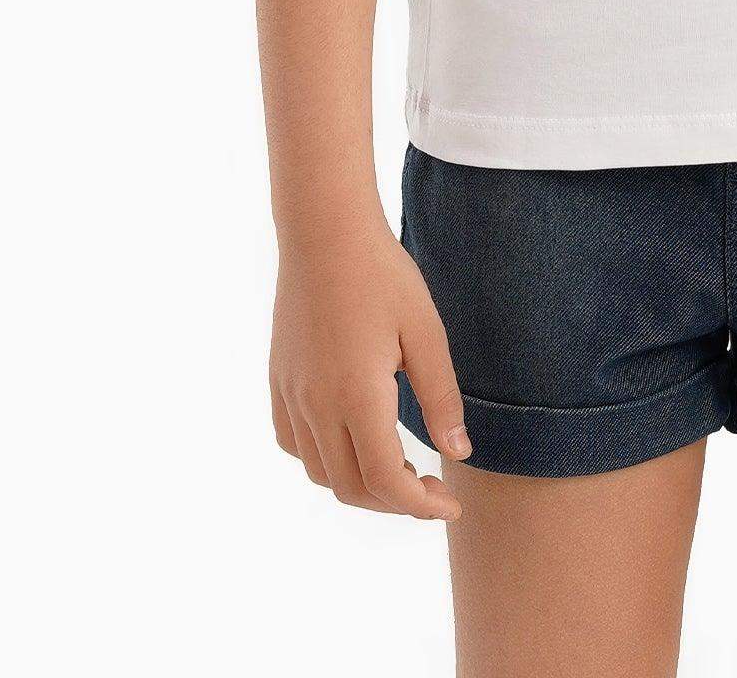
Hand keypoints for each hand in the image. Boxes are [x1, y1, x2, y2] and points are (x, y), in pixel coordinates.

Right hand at [270, 211, 471, 518]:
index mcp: (357, 396)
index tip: (449, 504)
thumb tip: (457, 454)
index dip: (420, 505)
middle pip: (351, 487)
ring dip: (359, 483)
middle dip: (394, 501)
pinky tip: (351, 439)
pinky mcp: (278, 379)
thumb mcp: (425, 333)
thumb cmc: (383, 274)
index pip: (386, 481)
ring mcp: (291, 393)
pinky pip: (293, 443)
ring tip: (398, 464)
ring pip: (319, 472)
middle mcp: (316, 404)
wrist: (325, 230)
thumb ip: (441, 398)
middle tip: (431, 486)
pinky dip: (323, 459)